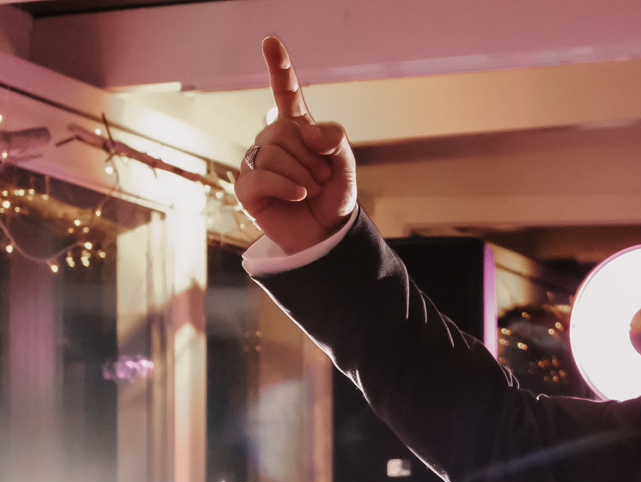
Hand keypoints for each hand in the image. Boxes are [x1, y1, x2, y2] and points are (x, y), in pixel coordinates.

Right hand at [233, 37, 356, 253]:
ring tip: (311, 190)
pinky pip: (264, 175)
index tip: (271, 41)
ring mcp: (256, 162)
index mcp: (297, 129)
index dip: (279, 68)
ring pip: (275, 152)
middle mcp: (272, 140)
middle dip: (313, 157)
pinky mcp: (247, 187)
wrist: (326, 235)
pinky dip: (288, 186)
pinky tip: (299, 195)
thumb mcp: (346, 167)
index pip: (287, 94)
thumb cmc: (333, 198)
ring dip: (304, 174)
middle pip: (286, 130)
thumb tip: (307, 130)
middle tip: (322, 178)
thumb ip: (335, 142)